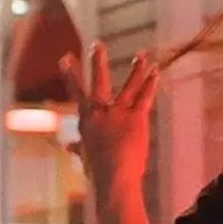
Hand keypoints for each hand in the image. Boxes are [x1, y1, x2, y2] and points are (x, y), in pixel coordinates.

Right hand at [60, 42, 159, 192]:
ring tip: (142, 54)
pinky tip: (156, 71)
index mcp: (86, 120)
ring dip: (136, 68)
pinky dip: (151, 83)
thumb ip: (77, 148)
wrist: (113, 178)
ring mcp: (118, 113)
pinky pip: (145, 96)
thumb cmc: (97, 172)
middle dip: (98, 61)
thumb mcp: (85, 157)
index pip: (77, 92)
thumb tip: (66, 146)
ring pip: (128, 85)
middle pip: (99, 81)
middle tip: (97, 44)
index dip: (71, 74)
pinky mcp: (136, 117)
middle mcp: (100, 111)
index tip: (66, 58)